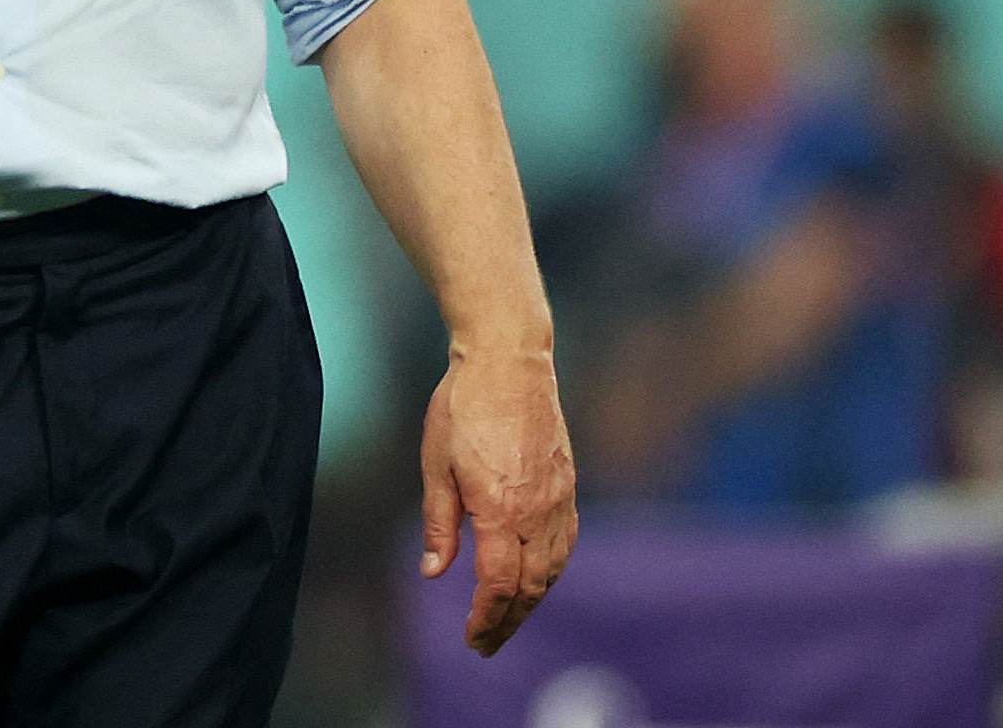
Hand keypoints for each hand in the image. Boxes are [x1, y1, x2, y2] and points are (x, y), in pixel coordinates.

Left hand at [421, 344, 578, 655]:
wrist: (509, 359)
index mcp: (500, 510)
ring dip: (532, 601)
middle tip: (488, 644)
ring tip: (508, 617)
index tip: (473, 640)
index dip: (486, 619)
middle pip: (530, 588)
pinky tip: (537, 576)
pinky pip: (566, 541)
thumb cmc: (463, 406)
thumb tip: (435, 573)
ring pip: (553, 569)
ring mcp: (558, 498)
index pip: (498, 586)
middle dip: (508, 621)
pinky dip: (552, 570)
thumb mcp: (436, 464)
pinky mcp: (567, 483)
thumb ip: (439, 524)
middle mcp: (536, 511)